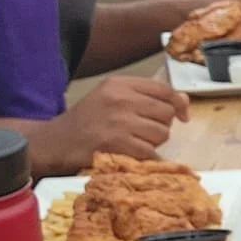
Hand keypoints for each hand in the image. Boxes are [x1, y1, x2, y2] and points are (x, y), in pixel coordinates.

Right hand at [36, 77, 188, 172]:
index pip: (164, 90)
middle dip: (161, 125)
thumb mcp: (111, 96)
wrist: (57, 142)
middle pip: (166, 113)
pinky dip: (145, 156)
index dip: (179, 104)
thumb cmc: (87, 120)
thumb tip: (183, 100)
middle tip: (144, 131)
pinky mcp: (117, 144)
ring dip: (153, 142)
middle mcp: (120, 99)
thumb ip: (146, 96)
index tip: (183, 115)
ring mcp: (119, 121)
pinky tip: (131, 153)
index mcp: (120, 84)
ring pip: (162, 133)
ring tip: (134, 141)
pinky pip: (150, 151)